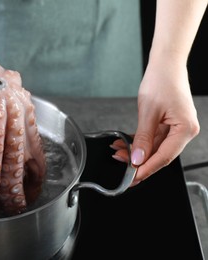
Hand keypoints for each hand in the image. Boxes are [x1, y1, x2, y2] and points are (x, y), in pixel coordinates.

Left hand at [112, 58, 199, 185]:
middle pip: (160, 154)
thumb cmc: (161, 82)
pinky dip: (140, 142)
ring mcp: (177, 128)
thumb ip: (143, 139)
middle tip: (121, 166)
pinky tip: (125, 143)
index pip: (164, 158)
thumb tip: (137, 159)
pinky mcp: (170, 124)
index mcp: (185, 130)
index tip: (132, 178)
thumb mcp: (148, 113)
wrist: (165, 65)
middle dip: (138, 161)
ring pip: (155, 148)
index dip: (146, 169)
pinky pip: (154, 138)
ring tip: (118, 152)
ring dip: (136, 151)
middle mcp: (184, 131)